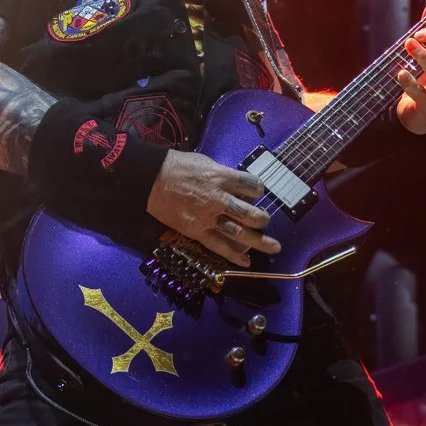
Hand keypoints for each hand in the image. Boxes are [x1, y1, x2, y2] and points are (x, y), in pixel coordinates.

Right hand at [146, 150, 281, 266]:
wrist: (151, 179)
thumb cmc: (177, 166)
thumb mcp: (205, 162)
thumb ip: (223, 175)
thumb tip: (235, 183)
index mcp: (223, 178)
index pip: (252, 186)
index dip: (258, 189)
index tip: (257, 192)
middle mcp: (220, 199)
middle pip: (250, 213)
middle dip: (262, 219)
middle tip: (265, 221)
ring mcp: (209, 217)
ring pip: (240, 232)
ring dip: (259, 241)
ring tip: (273, 247)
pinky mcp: (197, 231)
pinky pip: (219, 245)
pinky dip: (234, 255)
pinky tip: (247, 262)